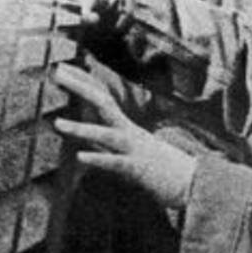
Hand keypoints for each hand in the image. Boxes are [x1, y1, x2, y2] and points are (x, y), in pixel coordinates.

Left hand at [53, 62, 196, 210]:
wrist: (195, 185)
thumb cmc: (163, 171)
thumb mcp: (134, 152)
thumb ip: (112, 146)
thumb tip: (87, 144)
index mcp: (128, 128)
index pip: (103, 98)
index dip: (84, 81)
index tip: (62, 68)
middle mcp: (131, 134)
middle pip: (104, 104)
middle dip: (81, 88)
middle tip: (56, 73)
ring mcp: (136, 151)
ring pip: (107, 136)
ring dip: (83, 129)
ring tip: (58, 125)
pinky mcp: (140, 171)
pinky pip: (117, 164)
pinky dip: (99, 160)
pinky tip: (80, 157)